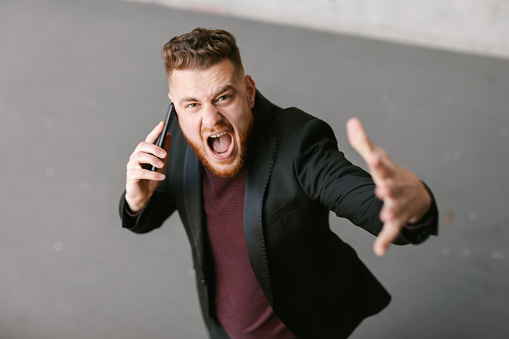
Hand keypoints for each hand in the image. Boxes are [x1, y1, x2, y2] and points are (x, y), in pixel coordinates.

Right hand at [125, 121, 171, 212]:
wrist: (144, 194)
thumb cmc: (151, 178)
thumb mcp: (162, 163)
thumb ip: (165, 150)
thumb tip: (169, 135)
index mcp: (145, 152)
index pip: (150, 138)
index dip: (156, 131)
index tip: (163, 123)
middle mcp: (136, 156)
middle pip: (142, 146)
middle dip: (154, 148)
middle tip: (164, 154)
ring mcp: (132, 165)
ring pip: (139, 156)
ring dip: (152, 160)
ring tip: (161, 165)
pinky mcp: (130, 175)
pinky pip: (140, 172)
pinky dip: (152, 174)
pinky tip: (161, 176)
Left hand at [346, 118, 430, 255]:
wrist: (417, 193)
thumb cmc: (391, 172)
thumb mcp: (379, 157)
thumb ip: (362, 143)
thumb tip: (351, 121)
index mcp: (389, 172)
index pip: (383, 165)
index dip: (378, 161)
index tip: (373, 156)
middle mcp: (396, 188)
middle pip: (393, 188)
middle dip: (388, 189)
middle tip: (381, 189)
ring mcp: (398, 205)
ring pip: (395, 210)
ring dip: (391, 214)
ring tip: (384, 216)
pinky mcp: (397, 220)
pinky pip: (392, 232)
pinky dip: (386, 240)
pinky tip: (379, 250)